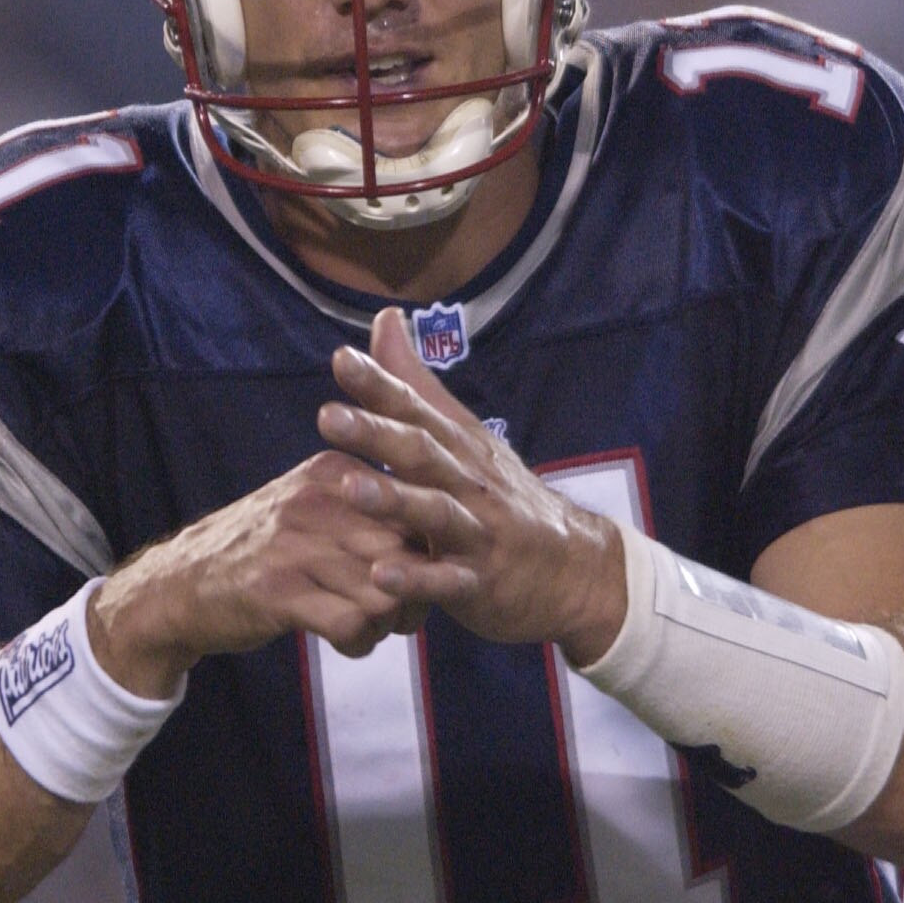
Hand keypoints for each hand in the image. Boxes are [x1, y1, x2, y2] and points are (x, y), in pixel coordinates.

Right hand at [87, 449, 429, 697]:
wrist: (180, 584)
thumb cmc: (262, 551)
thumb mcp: (311, 509)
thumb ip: (368, 513)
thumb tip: (439, 544)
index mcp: (332, 473)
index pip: (413, 508)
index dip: (427, 553)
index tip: (419, 578)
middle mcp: (317, 501)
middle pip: (406, 553)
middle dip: (416, 594)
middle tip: (403, 615)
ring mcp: (295, 546)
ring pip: (385, 592)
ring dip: (387, 624)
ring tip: (371, 629)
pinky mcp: (278, 592)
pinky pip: (352, 623)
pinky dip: (360, 642)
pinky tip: (346, 642)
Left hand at [316, 308, 629, 664]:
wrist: (575, 568)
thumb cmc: (504, 498)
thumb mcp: (466, 437)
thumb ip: (417, 384)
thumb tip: (386, 318)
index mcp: (459, 448)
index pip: (417, 409)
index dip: (380, 385)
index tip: (340, 359)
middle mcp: (468, 484)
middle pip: (421, 453)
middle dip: (376, 434)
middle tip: (328, 417)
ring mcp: (477, 534)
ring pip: (434, 513)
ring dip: (393, 500)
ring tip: (347, 488)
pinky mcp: (480, 584)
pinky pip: (447, 582)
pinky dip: (416, 580)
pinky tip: (379, 577)